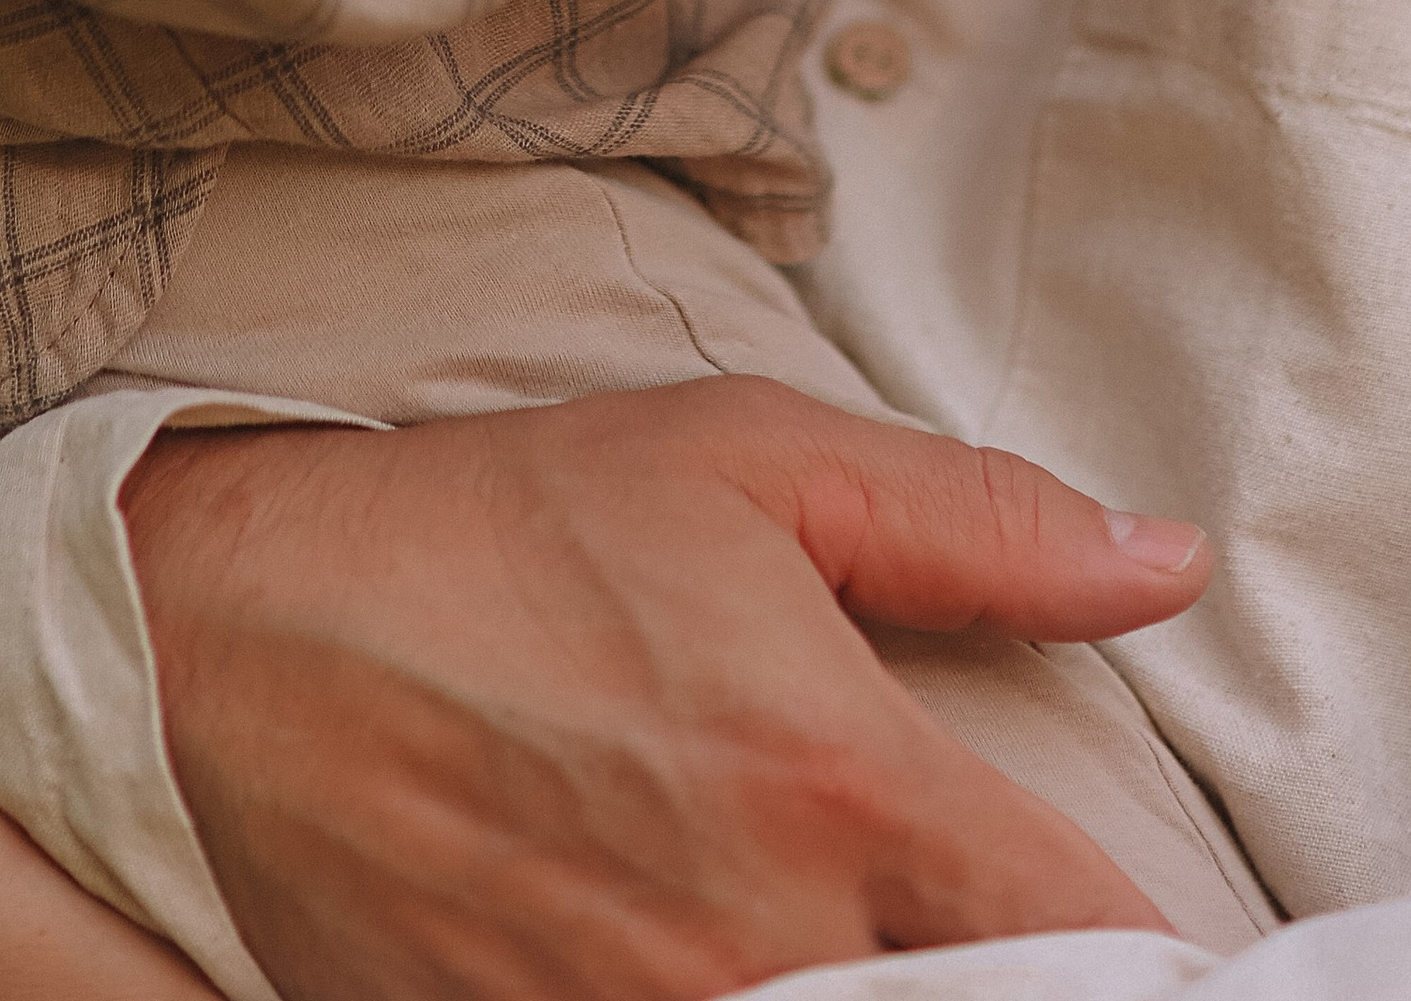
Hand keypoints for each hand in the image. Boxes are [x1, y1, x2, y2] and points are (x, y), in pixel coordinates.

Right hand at [123, 372, 1213, 1000]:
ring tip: (876, 953)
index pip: (1094, 939)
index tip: (1172, 942)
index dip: (1169, 958)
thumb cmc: (502, 530)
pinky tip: (747, 971)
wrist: (237, 638)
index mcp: (836, 782)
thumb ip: (974, 521)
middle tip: (1000, 939)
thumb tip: (1167, 563)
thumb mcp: (746, 461)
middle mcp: (757, 944)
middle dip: (1015, 991)